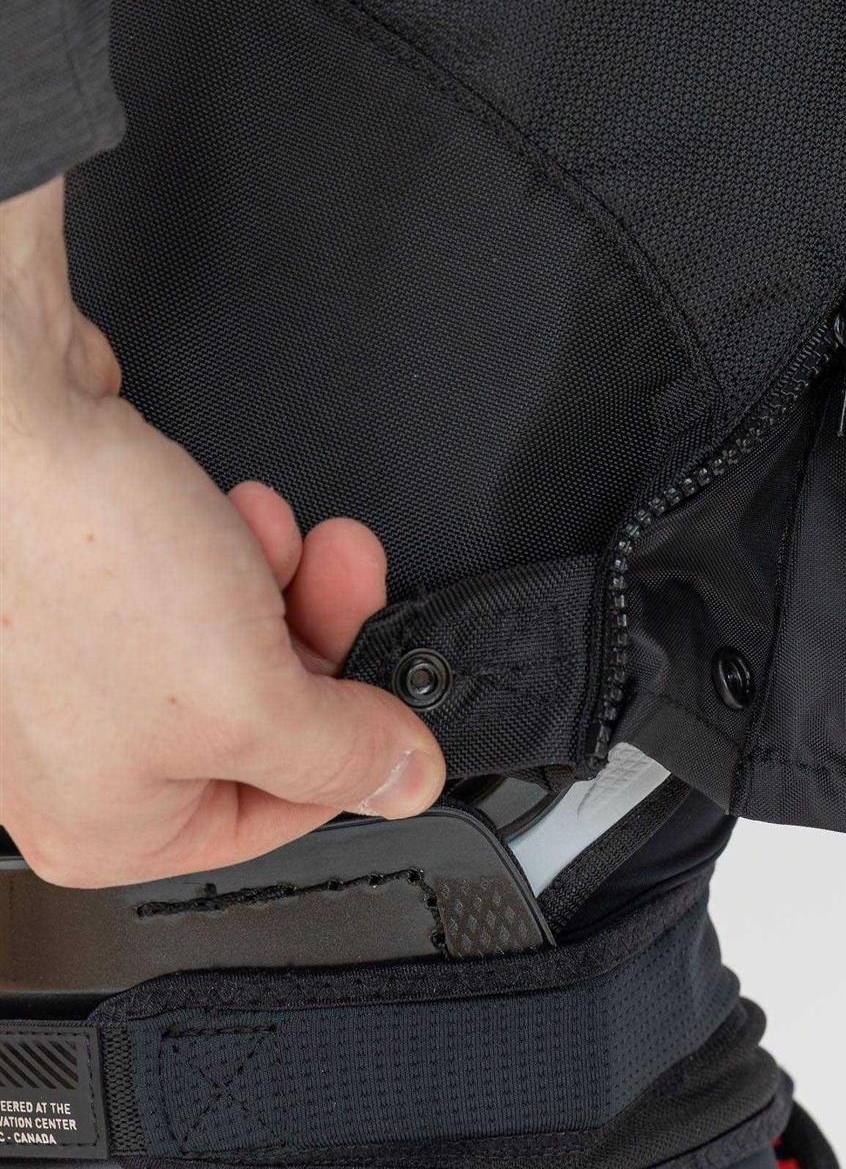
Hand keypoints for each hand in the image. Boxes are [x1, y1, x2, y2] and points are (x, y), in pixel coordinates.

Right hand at [1, 181, 445, 887]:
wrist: (9, 421)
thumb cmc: (79, 557)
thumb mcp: (250, 695)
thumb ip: (341, 753)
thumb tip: (404, 786)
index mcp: (110, 826)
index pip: (285, 812)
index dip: (353, 743)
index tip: (390, 688)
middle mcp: (89, 761)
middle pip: (273, 715)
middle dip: (322, 630)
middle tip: (349, 574)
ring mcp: (88, 672)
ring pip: (248, 640)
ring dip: (285, 574)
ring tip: (269, 529)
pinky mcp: (100, 590)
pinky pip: (207, 588)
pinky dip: (237, 545)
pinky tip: (233, 509)